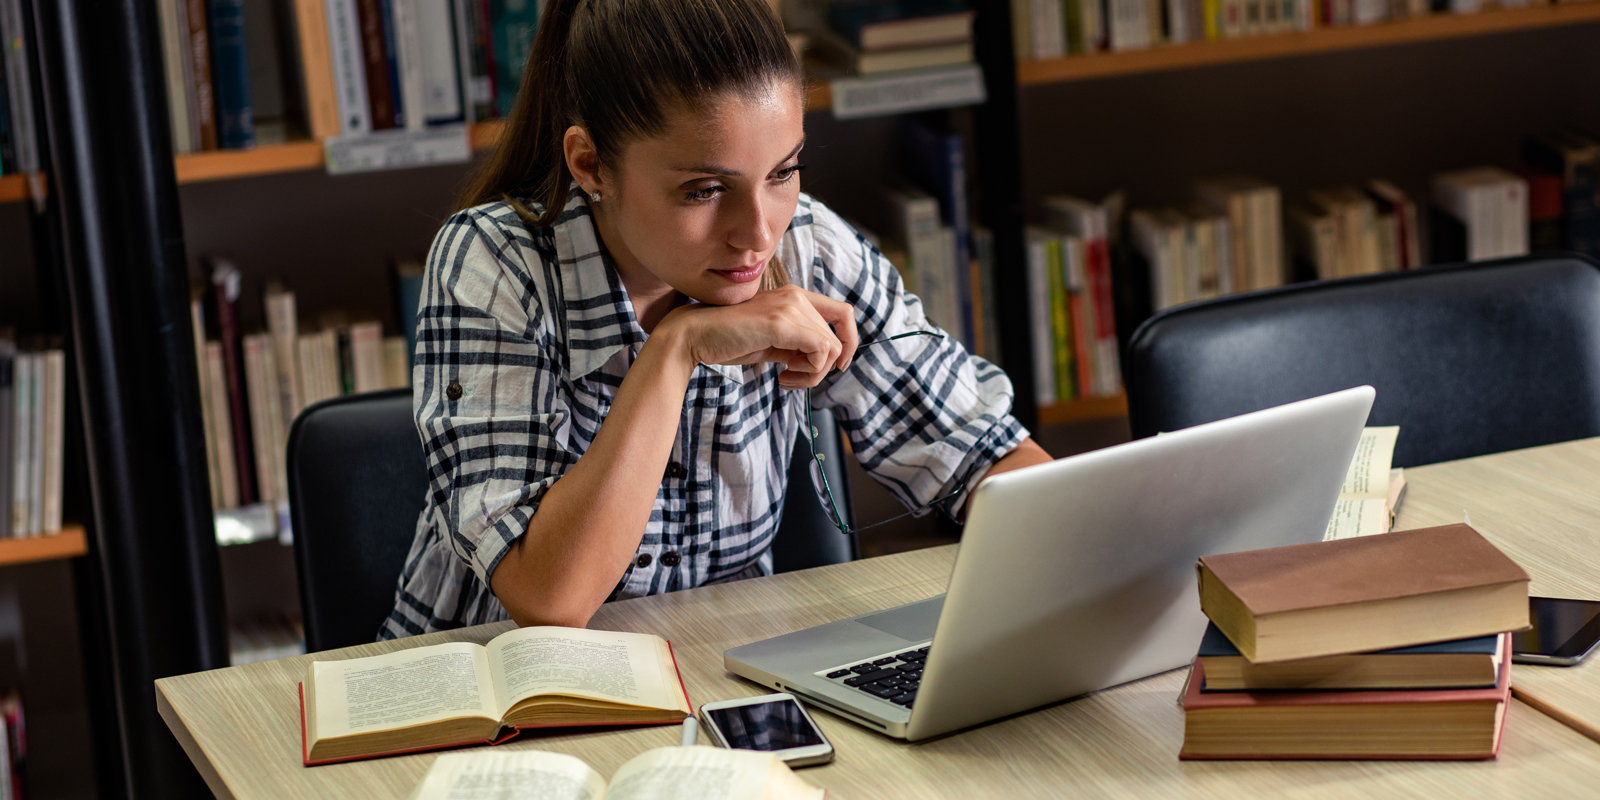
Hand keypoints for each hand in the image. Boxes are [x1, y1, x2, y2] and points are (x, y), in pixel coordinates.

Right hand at [658, 285, 859, 389]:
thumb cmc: (728, 340)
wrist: (694, 335)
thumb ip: (796, 344)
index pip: (843, 313)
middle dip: (821, 368)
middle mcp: (796, 296)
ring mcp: (790, 307)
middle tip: (792, 377)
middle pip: (837, 338)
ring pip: (831, 348)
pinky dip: (808, 373)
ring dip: (813, 374)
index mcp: (794, 297)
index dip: (849, 340)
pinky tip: (782, 377)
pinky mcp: (782, 323)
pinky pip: (821, 352)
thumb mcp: (771, 341)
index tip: (836, 366)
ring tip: (786, 378)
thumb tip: (821, 361)